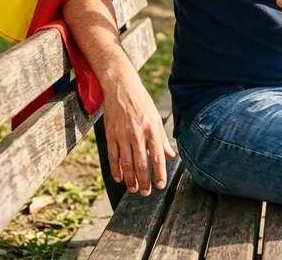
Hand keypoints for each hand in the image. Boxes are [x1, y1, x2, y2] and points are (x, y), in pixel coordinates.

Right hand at [102, 67, 175, 195]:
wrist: (122, 88)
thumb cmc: (142, 103)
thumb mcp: (156, 118)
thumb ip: (162, 139)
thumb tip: (170, 156)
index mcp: (152, 129)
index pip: (157, 156)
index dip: (159, 173)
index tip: (160, 186)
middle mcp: (138, 133)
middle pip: (141, 164)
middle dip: (144, 181)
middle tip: (146, 193)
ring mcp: (123, 135)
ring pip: (126, 163)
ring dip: (130, 179)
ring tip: (134, 189)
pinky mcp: (111, 135)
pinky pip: (113, 157)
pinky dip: (116, 170)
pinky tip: (119, 178)